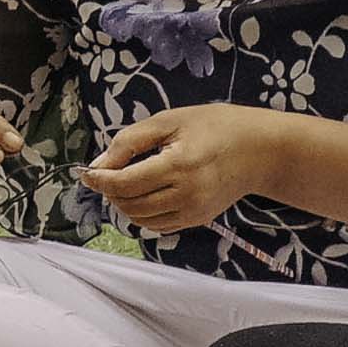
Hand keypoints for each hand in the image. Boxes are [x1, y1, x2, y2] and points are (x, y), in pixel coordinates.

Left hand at [80, 104, 292, 238]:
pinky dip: (143, 213)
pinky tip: (146, 193)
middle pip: (130, 205)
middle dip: (110, 192)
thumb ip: (130, 142)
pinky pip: (158, 225)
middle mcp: (187, 195)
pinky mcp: (198, 220)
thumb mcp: (169, 121)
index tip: (87, 172)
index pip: (125, 184)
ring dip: (125, 204)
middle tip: (107, 173)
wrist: (260, 150)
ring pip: (141, 220)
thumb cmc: (215, 126)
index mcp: (178, 165)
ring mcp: (194, 212)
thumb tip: (99, 165)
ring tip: (126, 182)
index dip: (100, 180)